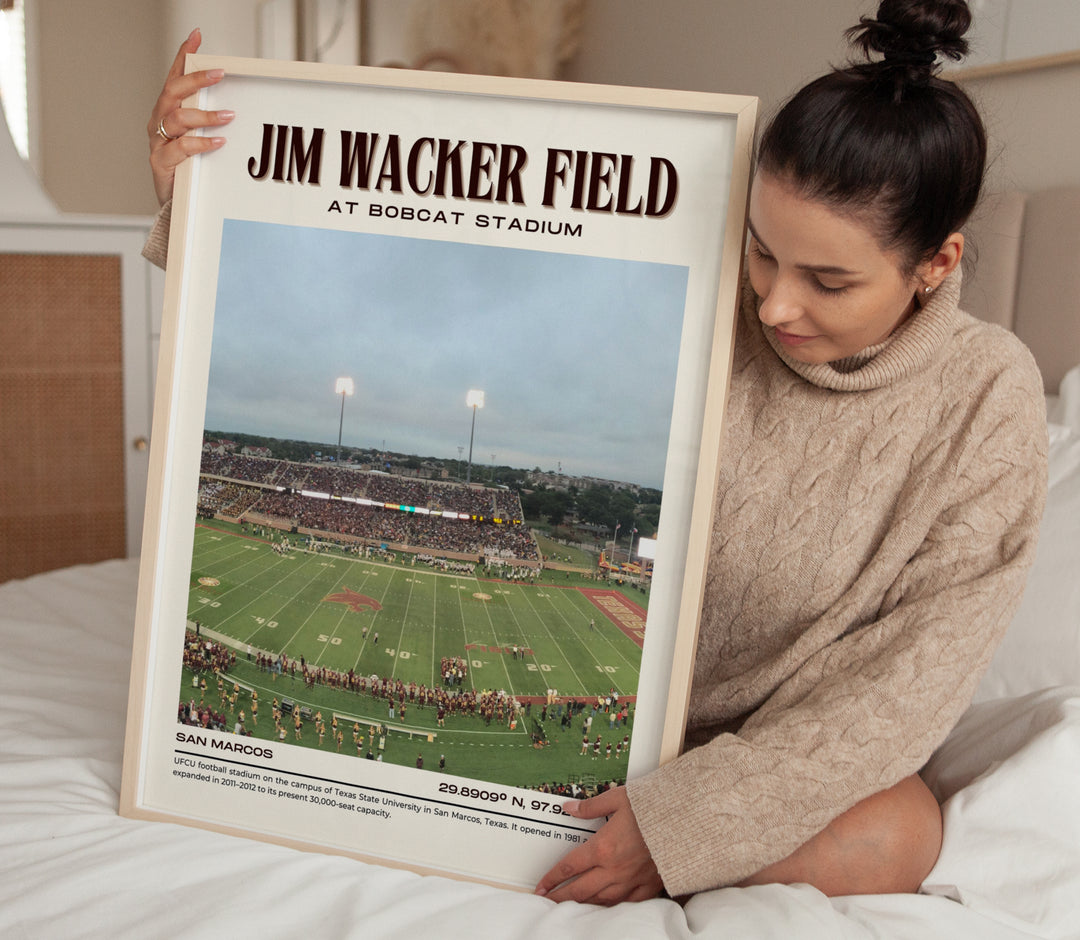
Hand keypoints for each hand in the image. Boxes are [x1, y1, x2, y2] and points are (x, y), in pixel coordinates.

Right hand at [147, 27, 234, 205]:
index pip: (174, 76)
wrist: (175, 202)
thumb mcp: (199, 137)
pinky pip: (181, 148)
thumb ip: (209, 119)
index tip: (196, 36)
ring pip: (177, 119)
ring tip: (228, 116)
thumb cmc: (188, 166)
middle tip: (219, 73)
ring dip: (204, 115)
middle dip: (195, 80)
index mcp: (167, 110)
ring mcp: (158, 141)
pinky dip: (201, 143)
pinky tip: (219, 142)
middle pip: (173, 92)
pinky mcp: (161, 162)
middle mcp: (159, 121)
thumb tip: (236, 104)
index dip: (183, 56)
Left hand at [534, 786, 662, 904]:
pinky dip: (612, 906)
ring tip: (571, 906)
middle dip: (560, 897)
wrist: (686, 821)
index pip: (570, 867)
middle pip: (580, 890)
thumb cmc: (654, 808)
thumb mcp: (618, 799)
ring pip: (600, 900)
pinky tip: (605, 906)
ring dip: (582, 904)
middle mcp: (614, 869)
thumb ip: (591, 806)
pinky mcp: (648, 886)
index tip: (542, 886)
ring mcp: (631, 880)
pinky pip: (626, 903)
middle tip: (547, 902)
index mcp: (603, 848)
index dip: (552, 878)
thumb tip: (570, 808)